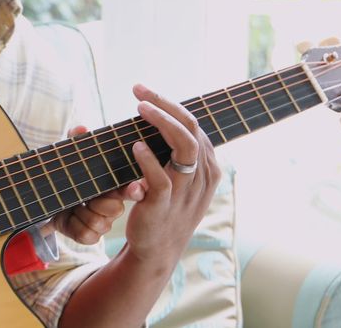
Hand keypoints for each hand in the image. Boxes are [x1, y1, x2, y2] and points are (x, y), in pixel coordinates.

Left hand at [46, 126, 142, 244]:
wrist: (43, 200)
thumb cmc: (63, 177)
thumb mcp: (67, 158)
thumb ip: (74, 142)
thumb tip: (80, 128)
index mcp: (112, 185)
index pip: (130, 188)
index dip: (133, 190)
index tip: (133, 188)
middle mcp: (111, 205)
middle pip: (115, 208)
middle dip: (98, 202)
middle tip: (84, 195)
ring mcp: (102, 222)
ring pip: (102, 222)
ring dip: (83, 212)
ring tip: (73, 204)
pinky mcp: (89, 236)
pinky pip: (88, 235)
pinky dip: (75, 225)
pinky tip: (69, 216)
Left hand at [123, 84, 219, 267]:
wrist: (156, 248)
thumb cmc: (162, 206)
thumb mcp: (176, 177)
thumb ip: (173, 152)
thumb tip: (157, 116)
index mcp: (206, 166)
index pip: (194, 125)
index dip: (170, 104)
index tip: (143, 91)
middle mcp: (201, 176)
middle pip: (192, 129)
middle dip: (166, 105)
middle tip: (139, 92)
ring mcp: (185, 191)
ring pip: (184, 147)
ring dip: (162, 124)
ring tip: (140, 109)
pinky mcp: (165, 206)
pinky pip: (162, 179)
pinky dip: (148, 160)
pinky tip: (135, 146)